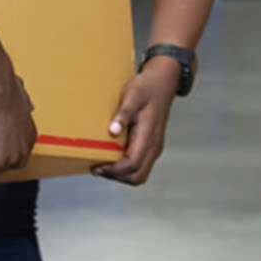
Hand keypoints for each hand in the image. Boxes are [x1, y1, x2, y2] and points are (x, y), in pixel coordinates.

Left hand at [93, 56, 182, 185]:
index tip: (97, 166)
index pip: (132, 164)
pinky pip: (140, 165)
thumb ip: (123, 114)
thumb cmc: (146, 88)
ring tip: (103, 165)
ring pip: (139, 174)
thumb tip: (112, 131)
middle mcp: (154, 146)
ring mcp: (154, 147)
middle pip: (137, 176)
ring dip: (121, 175)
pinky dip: (126, 168)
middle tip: (97, 168)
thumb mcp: (132, 96)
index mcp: (149, 135)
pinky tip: (113, 158)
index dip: (114, 170)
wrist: (162, 83)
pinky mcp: (151, 146)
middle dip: (116, 176)